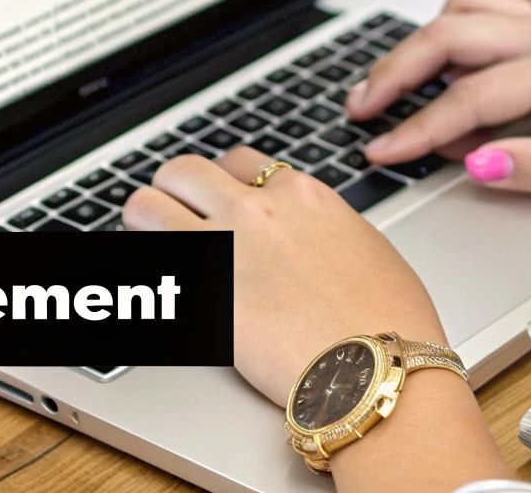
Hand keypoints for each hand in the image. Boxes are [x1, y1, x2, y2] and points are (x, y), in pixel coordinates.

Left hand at [121, 147, 445, 405]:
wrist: (376, 369)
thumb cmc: (388, 321)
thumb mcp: (364, 247)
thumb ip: (323, 227)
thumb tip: (309, 236)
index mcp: (301, 195)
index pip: (238, 162)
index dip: (221, 184)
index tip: (217, 203)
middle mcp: (256, 210)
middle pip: (183, 171)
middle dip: (173, 193)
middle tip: (173, 217)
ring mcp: (222, 248)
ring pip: (143, 204)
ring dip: (143, 222)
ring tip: (149, 245)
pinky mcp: (197, 297)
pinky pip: (144, 267)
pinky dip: (142, 274)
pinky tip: (153, 289)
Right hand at [349, 0, 530, 192]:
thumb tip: (479, 167)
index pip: (468, 100)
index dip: (417, 131)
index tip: (379, 155)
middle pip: (449, 37)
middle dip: (395, 72)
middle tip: (356, 110)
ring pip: (467, 14)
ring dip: (420, 44)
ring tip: (387, 83)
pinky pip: (495, 13)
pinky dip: (457, 31)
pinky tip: (449, 63)